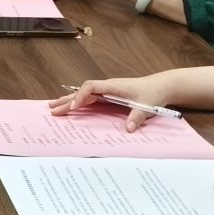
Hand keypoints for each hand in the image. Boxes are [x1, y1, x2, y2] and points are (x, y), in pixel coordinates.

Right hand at [50, 74, 176, 130]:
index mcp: (114, 86)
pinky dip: (78, 104)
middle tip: (52, 110)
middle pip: (82, 92)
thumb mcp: (147, 105)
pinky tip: (71, 108)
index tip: (73, 106)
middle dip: (67, 100)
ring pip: (84, 95)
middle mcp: (107, 87)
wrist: (160, 86)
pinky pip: (90, 100)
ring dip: (69, 101)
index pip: (91, 87)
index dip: (80, 96)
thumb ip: (137, 116)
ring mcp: (107, 92)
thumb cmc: (153, 93)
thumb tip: (128, 129)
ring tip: (53, 107)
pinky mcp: (109, 97)